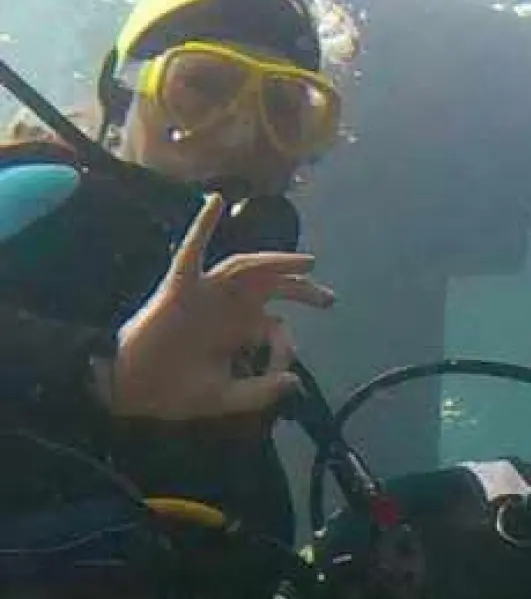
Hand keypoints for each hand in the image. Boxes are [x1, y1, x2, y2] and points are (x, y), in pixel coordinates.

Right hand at [105, 194, 335, 419]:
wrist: (131, 390)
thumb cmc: (176, 392)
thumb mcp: (227, 397)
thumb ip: (260, 392)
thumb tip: (295, 382)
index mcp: (240, 330)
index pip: (275, 326)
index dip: (285, 347)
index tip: (281, 368)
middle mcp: (227, 307)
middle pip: (271, 286)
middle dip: (301, 288)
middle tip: (329, 299)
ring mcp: (205, 294)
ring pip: (244, 267)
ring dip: (275, 261)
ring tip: (307, 262)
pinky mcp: (179, 287)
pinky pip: (190, 251)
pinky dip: (202, 226)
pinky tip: (214, 201)